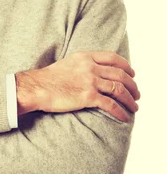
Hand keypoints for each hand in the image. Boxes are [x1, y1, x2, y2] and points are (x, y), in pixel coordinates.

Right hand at [16, 50, 139, 121]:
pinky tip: (124, 116)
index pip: (112, 58)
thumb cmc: (48, 79)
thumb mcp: (68, 63)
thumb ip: (82, 64)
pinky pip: (110, 104)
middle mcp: (90, 67)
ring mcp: (90, 81)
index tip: (132, 73)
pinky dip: (120, 111)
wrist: (36, 88)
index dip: (126, 66)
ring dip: (130, 99)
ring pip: (119, 89)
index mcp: (85, 57)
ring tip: (134, 106)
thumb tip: (93, 71)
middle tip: (137, 93)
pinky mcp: (88, 96)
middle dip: (132, 85)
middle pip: (120, 74)